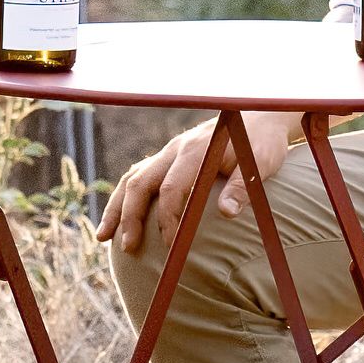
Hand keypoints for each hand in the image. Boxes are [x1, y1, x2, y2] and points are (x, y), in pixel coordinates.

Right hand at [101, 112, 292, 255]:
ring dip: (117, 208)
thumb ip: (242, 187)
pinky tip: (118, 219)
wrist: (258, 115)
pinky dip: (124, 198)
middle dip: (130, 217)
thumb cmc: (260, 142)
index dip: (168, 219)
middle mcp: (175, 149)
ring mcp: (168, 152)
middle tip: (127, 248)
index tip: (172, 246)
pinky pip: (139, 176)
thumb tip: (226, 213)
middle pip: (141, 183)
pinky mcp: (168, 158)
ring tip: (104, 237)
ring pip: (133, 179)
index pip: (171, 189)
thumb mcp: (259, 163)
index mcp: (195, 150)